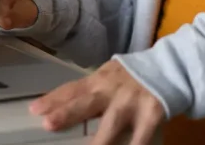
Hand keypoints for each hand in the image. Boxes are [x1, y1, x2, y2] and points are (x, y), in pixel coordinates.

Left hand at [30, 60, 164, 144]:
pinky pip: (139, 138)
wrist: (170, 68)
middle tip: (48, 124)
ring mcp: (132, 102)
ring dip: (98, 141)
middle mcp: (113, 89)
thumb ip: (91, 92)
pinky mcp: (152, 114)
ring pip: (111, 125)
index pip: (72, 89)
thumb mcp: (109, 77)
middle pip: (86, 103)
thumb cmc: (133, 77)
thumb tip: (61, 108)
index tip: (34, 110)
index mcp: (99, 79)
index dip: (53, 99)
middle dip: (67, 113)